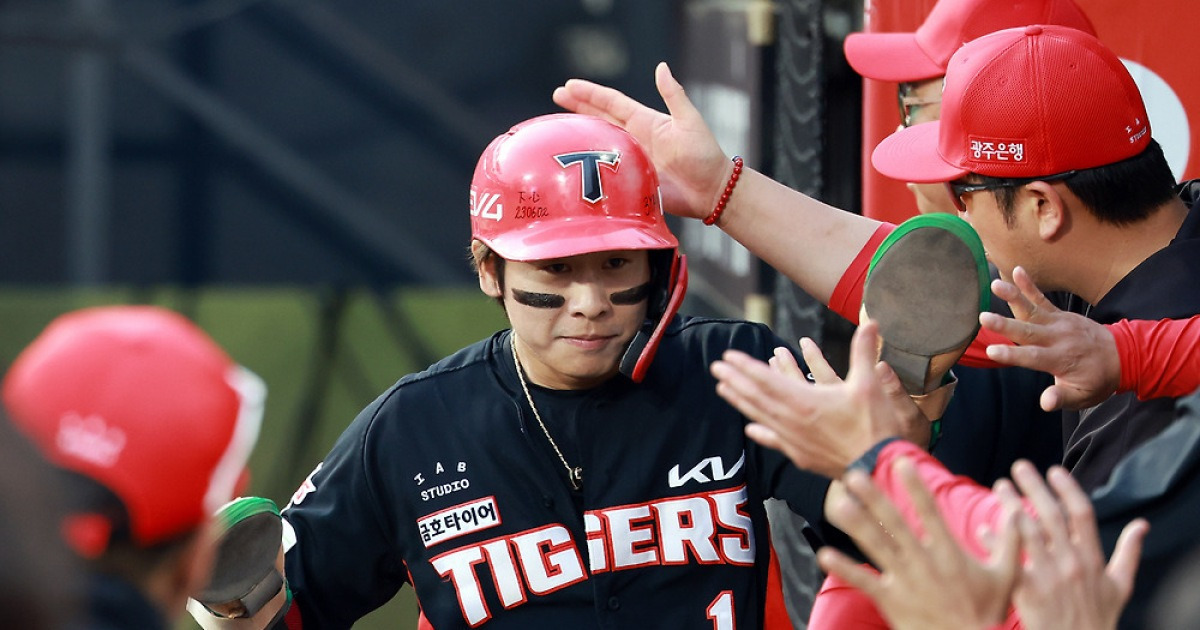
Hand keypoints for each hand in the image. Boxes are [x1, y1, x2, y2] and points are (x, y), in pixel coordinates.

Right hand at [552, 62, 728, 220]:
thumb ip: (674, 96)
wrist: (712, 191)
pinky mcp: (630, 180)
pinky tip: (573, 164)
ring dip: (580, 132)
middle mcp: (634, 138)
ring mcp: (630, 159)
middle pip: (600, 118)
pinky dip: (588, 167)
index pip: (612, 103)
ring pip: (599, 142)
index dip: (590, 93)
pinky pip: (605, 172)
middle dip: (578, 107)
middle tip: (556, 96)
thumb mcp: (690, 121)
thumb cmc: (705, 155)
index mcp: (645, 121)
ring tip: (558, 124)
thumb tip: (661, 67)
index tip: (569, 85)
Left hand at [712, 321, 906, 477]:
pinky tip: (750, 429)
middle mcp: (792, 421)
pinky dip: (760, 432)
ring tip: (722, 388)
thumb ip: (864, 352)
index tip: (728, 356)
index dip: (746, 366)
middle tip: (716, 366)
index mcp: (805, 401)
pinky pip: (774, 440)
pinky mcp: (800, 456)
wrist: (879, 469)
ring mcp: (793, 440)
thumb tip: (871, 322)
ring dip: (740, 401)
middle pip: (756, 396)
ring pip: (760, 416)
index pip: (766, 380)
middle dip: (735, 379)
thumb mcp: (870, 385)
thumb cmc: (875, 427)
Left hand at [817, 457, 1020, 629]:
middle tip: (856, 474)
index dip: (916, 487)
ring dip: (856, 525)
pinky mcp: (891, 601)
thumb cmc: (988, 614)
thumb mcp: (1007, 576)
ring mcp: (905, 582)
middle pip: (895, 525)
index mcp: (950, 554)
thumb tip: (1019, 509)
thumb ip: (1011, 541)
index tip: (902, 463)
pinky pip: (864, 582)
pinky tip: (824, 553)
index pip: (930, 513)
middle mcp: (924, 563)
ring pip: (877, 547)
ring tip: (839, 504)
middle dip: (875, 499)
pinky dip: (844, 568)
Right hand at [980, 266, 1119, 410]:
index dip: (1012, 355)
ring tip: (995, 284)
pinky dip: (1029, 285)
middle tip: (983, 317)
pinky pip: (1042, 299)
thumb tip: (1045, 403)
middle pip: (1027, 331)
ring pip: (1032, 310)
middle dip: (1005, 325)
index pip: (1032, 357)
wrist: (1122, 355)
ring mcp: (1058, 323)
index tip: (992, 351)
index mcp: (1060, 360)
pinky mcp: (1059, 314)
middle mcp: (1057, 338)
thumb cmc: (1096, 380)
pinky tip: (1016, 271)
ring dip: (1013, 296)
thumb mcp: (1082, 396)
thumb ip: (1062, 397)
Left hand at [994, 461, 1148, 629]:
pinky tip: (984, 527)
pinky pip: (1008, 560)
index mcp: (1092, 558)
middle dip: (1034, 486)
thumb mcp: (1121, 586)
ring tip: (1000, 486)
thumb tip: (1142, 525)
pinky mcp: (1028, 591)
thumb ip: (1129, 552)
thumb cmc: (1098, 618)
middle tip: (1019, 466)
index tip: (1054, 469)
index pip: (1082, 513)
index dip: (1068, 488)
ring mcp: (1049, 576)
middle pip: (1051, 514)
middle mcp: (1071, 562)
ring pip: (1027, 531)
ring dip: (1011, 505)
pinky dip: (996, 543)